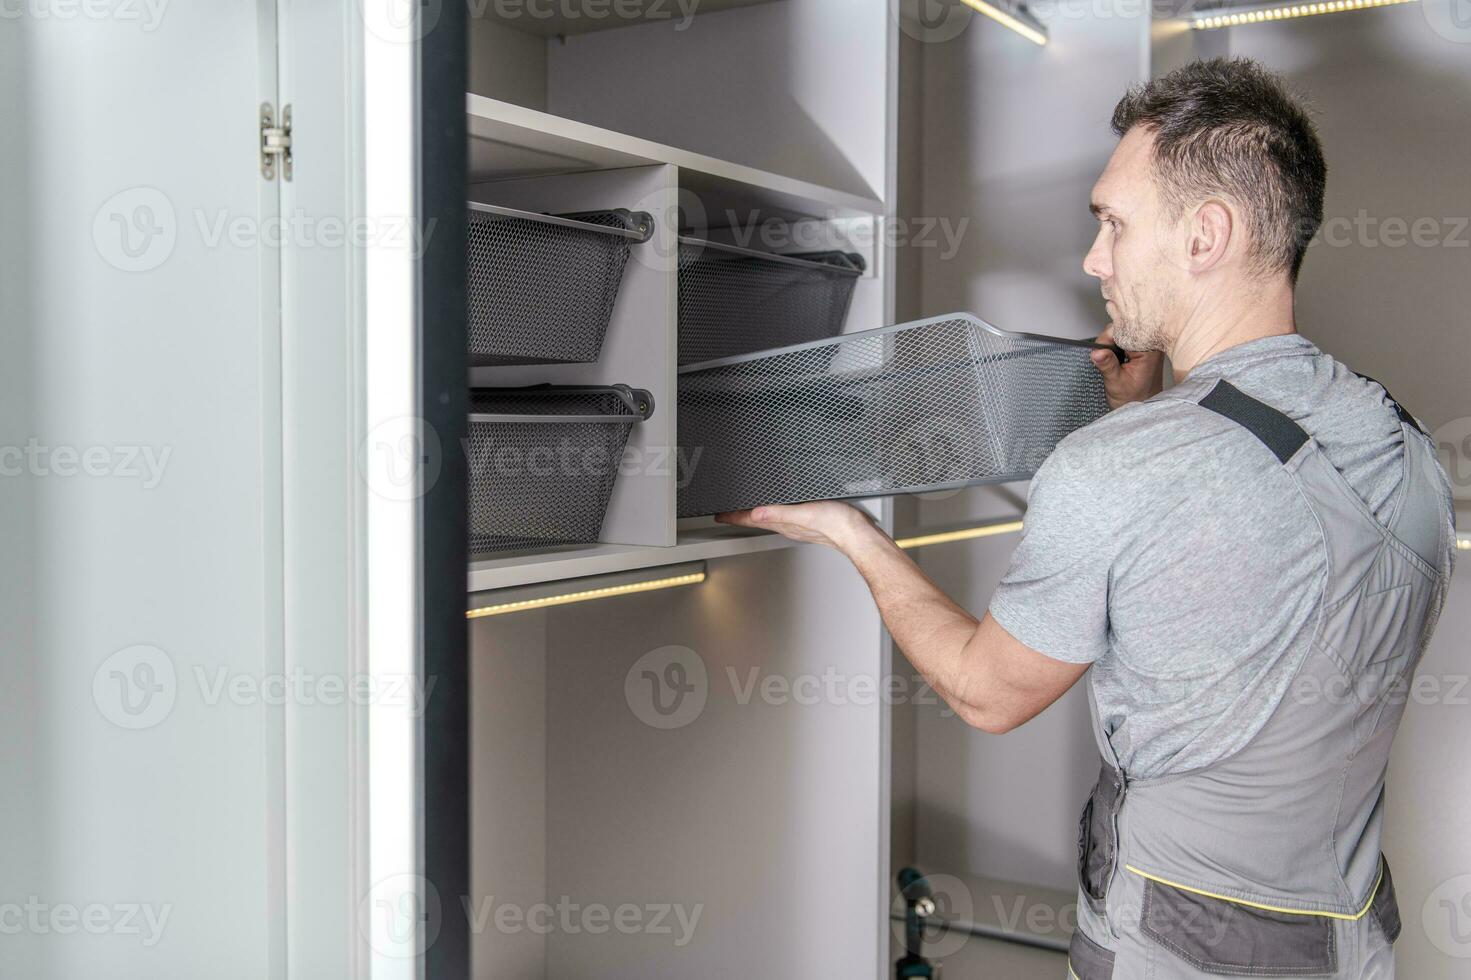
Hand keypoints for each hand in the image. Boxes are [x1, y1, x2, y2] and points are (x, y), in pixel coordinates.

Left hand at [715, 501, 875, 551]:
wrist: (859, 535)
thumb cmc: (838, 524)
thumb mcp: (805, 513)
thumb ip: (779, 513)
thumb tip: (756, 513)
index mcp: (785, 524)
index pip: (752, 520)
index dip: (733, 517)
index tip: (717, 516)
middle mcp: (789, 526)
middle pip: (758, 521)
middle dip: (741, 517)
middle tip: (726, 514)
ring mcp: (799, 527)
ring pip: (771, 520)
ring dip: (756, 516)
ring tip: (746, 513)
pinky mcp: (811, 524)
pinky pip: (785, 519)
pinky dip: (775, 515)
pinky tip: (779, 512)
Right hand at [1089, 325, 1164, 409]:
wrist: (1144, 406)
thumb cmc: (1135, 398)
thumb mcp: (1116, 383)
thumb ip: (1107, 365)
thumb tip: (1097, 351)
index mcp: (1149, 350)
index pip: (1124, 330)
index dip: (1108, 338)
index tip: (1100, 351)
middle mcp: (1151, 344)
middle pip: (1123, 328)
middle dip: (1109, 340)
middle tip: (1104, 357)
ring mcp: (1146, 344)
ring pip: (1122, 332)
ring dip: (1112, 343)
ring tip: (1113, 361)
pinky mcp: (1141, 346)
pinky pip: (1125, 338)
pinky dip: (1116, 345)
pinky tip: (1116, 357)